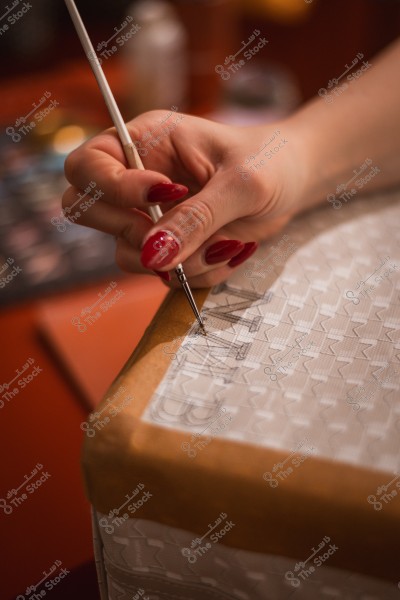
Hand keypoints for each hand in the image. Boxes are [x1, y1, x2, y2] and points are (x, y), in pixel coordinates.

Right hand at [63, 110, 306, 287]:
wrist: (293, 182)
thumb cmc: (271, 161)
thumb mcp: (241, 183)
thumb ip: (197, 217)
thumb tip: (155, 255)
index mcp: (146, 142)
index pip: (88, 166)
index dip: (115, 188)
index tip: (164, 194)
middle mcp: (137, 179)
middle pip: (86, 212)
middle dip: (134, 232)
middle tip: (179, 231)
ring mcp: (150, 217)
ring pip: (127, 253)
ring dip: (176, 261)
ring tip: (224, 243)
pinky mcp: (169, 246)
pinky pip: (162, 274)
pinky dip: (197, 273)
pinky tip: (229, 250)